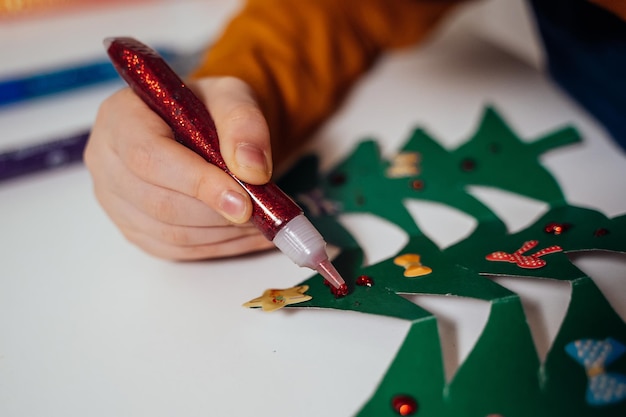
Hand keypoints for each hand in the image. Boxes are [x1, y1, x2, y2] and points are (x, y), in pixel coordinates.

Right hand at [84, 76, 275, 259]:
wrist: (199, 127)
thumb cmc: (208, 108)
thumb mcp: (232, 96)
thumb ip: (244, 123)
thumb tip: (252, 169)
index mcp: (119, 117)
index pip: (149, 157)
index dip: (197, 183)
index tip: (243, 200)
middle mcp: (106, 160)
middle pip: (159, 202)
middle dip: (217, 213)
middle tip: (262, 213)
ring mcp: (114, 201)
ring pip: (170, 234)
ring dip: (223, 234)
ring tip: (263, 223)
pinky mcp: (133, 229)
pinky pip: (176, 250)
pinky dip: (219, 247)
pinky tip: (248, 236)